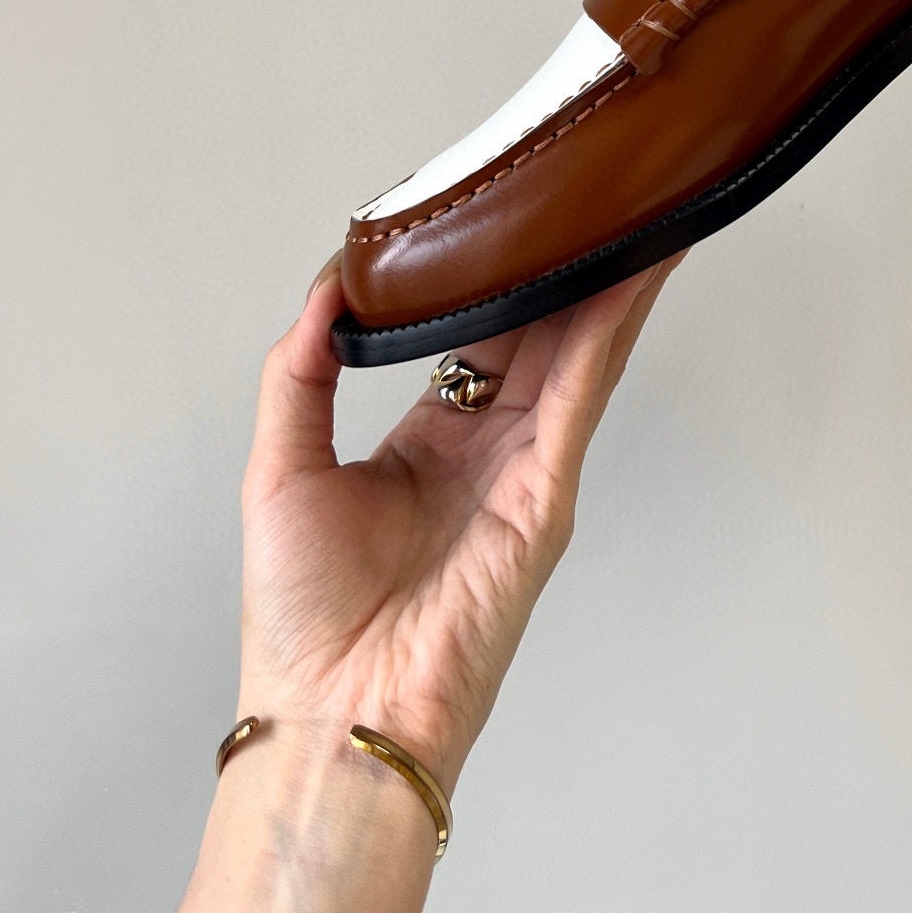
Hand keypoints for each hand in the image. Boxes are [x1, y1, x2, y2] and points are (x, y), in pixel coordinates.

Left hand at [238, 257, 683, 791]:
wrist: (331, 712)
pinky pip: (580, 396)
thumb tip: (326, 286)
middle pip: (542, 339)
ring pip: (578, 356)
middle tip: (590, 200)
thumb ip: (299, 371)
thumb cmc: (304, 619)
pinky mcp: (546, 495)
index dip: (500, 282)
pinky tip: (623, 278)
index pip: (481, 345)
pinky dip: (607, 333)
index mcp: (430, 446)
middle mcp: (487, 454)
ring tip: (631, 217)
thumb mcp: (279, 467)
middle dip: (568, 271)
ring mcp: (525, 473)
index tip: (510, 221)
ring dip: (607, 287)